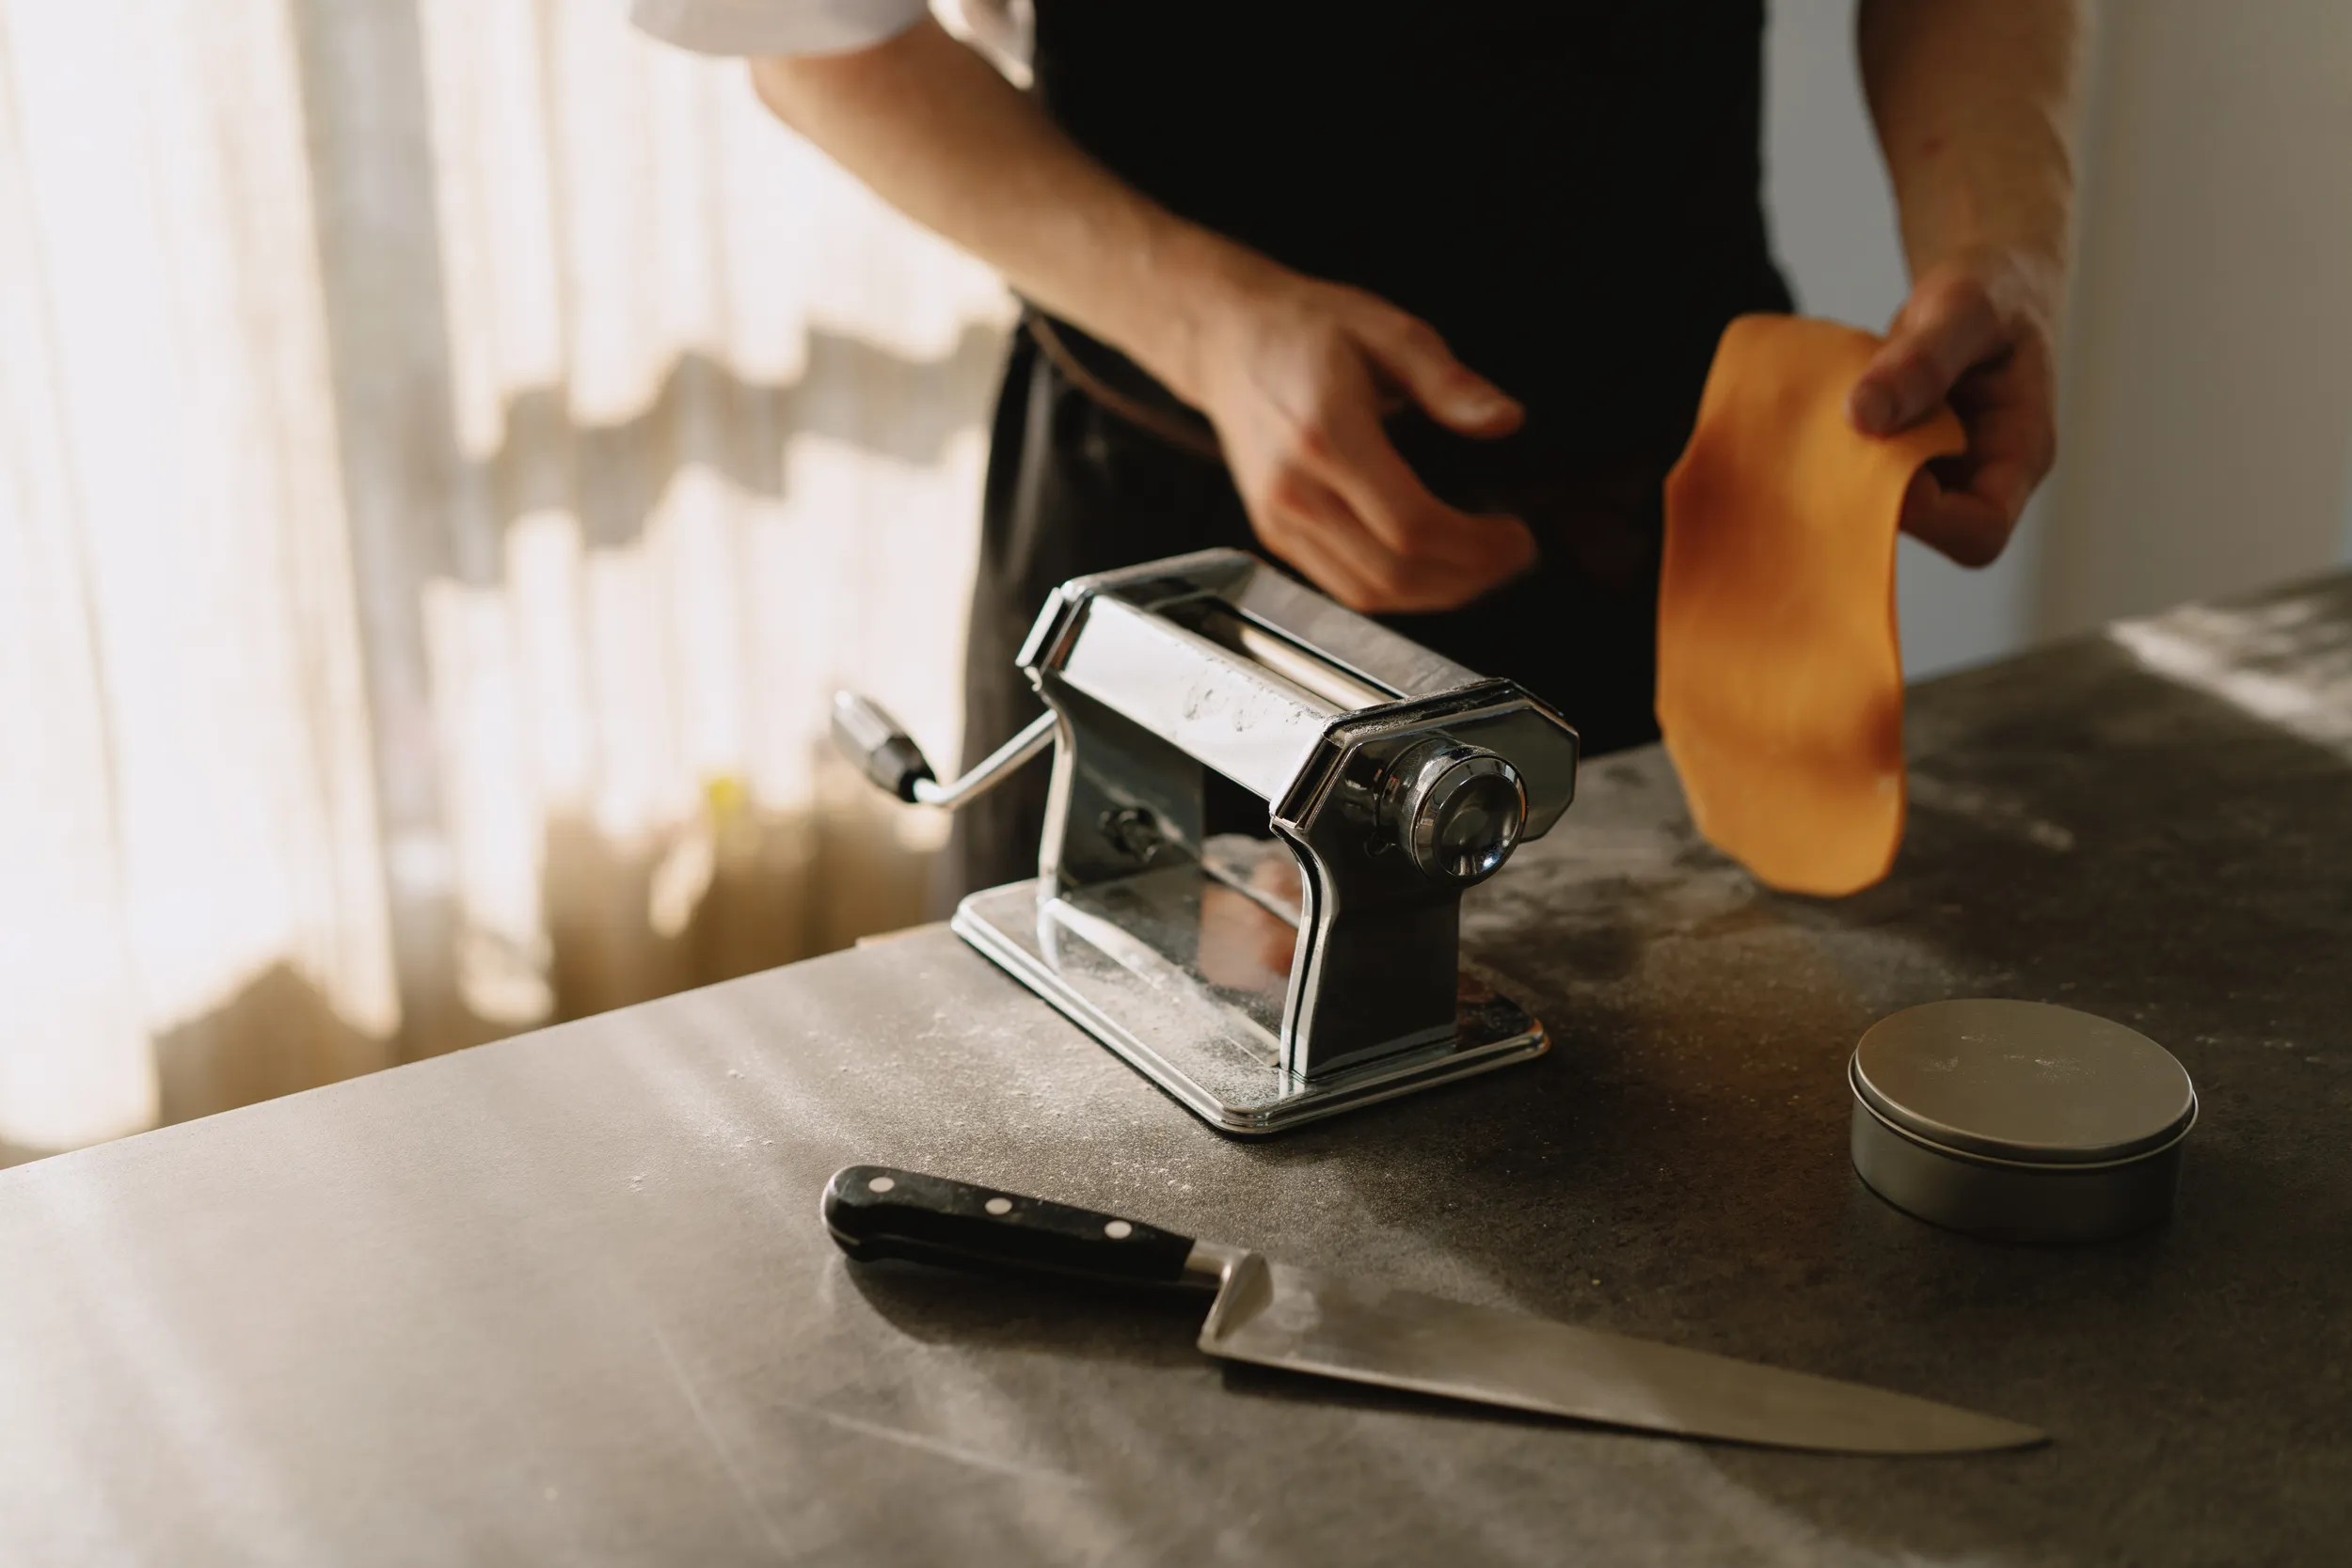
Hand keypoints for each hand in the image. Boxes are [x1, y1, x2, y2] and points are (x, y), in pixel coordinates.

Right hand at [1179, 269, 1536, 613]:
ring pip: (1368, 592)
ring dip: (1436, 593)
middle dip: (1468, 577)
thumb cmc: (1305, 330)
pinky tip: (1434, 568)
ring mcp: (1279, 518)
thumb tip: (1504, 420)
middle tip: (1511, 557)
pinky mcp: (1275, 534)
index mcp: (1326, 434)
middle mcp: (1295, 487)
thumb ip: (1448, 381)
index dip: (1476, 546)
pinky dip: (1397, 590)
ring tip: (1481, 568)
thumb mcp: (1388, 330)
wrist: (1228, 340)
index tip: (1517, 537)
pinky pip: (1343, 587)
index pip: (1411, 524)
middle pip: (1393, 571)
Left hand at [1847, 249, 2061, 566]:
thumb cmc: (1992, 289)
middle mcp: (1981, 475)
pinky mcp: (1904, 456)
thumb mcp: (1965, 307)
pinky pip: (1867, 474)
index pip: (1981, 532)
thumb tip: (1863, 416)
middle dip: (1873, 496)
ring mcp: (1941, 470)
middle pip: (1927, 529)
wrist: (1985, 280)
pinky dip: (1837, 454)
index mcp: (2019, 454)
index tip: (1881, 456)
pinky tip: (1815, 420)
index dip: (1928, 518)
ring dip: (1848, 475)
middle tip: (1828, 444)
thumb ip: (1923, 360)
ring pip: (1888, 506)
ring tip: (1820, 426)